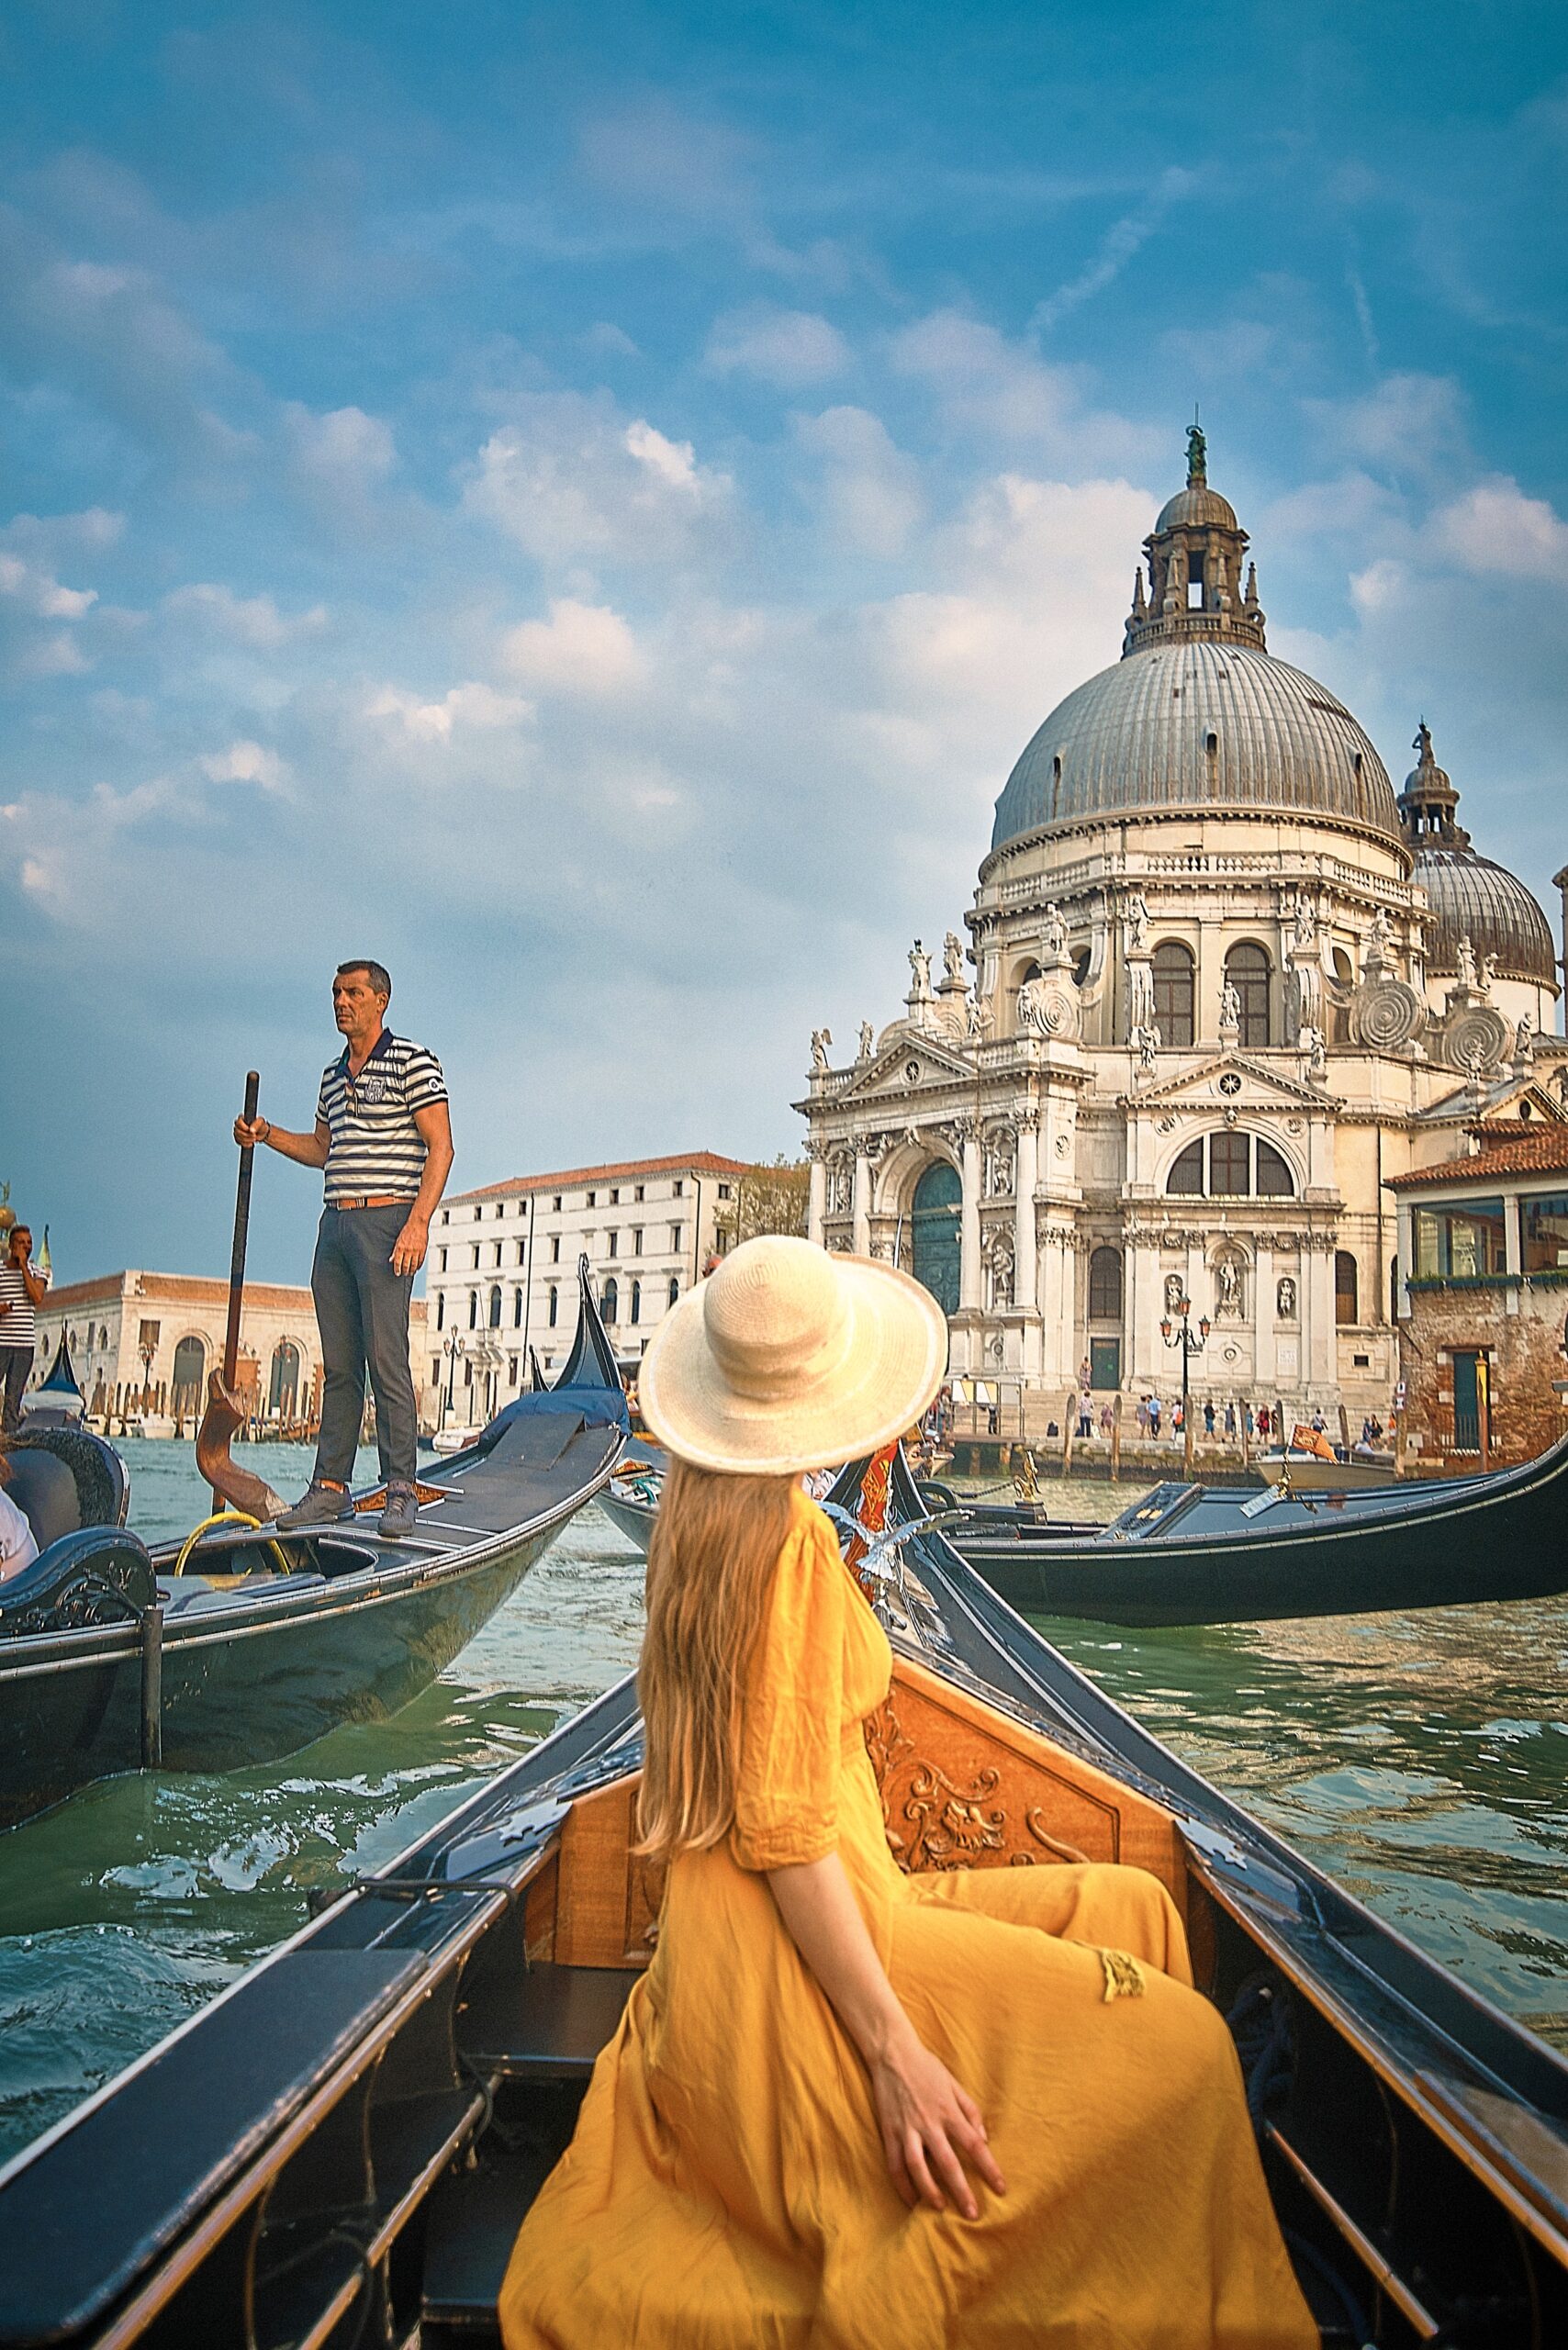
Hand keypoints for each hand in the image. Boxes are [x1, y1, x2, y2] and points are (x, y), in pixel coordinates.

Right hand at [234, 1116, 268, 1148]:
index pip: (238, 1122)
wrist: (263, 1133)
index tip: (250, 1130)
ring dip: (246, 1140)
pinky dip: (245, 1144)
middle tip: (254, 1136)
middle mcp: (238, 1124)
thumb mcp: (261, 1123)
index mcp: (243, 1118)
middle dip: (246, 1135)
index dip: (243, 1127)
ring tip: (254, 1139)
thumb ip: (256, 1125)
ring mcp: (237, 1131)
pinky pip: (238, 1142)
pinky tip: (251, 1144)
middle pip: (237, 1131)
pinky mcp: (238, 1138)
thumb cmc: (261, 1125)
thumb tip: (251, 1130)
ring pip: (237, 1137)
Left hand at [390, 1215, 428, 1276]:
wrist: (418, 1224)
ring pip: (414, 1265)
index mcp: (400, 1248)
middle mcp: (408, 1250)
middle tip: (404, 1274)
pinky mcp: (423, 1250)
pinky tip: (417, 1268)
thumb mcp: (398, 1240)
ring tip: (411, 1273)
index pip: (397, 1262)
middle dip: (404, 1271)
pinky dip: (419, 1266)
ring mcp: (416, 1251)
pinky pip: (421, 1261)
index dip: (397, 1269)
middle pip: (406, 1265)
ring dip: (412, 1270)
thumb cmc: (408, 1231)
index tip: (397, 1273)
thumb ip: (395, 1251)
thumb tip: (391, 1259)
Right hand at [869, 2027, 1004, 2220]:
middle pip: (948, 2162)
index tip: (1000, 2189)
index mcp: (948, 2111)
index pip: (974, 2144)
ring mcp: (907, 2128)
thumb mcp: (955, 2084)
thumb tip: (984, 2137)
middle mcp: (929, 2122)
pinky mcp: (889, 2131)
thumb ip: (971, 2110)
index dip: (989, 2168)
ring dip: (929, 2190)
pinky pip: (894, 2164)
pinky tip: (911, 2200)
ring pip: (918, 2166)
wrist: (893, 2053)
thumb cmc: (927, 2068)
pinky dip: (902, 2185)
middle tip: (972, 2215)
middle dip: (961, 2190)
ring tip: (940, 2208)